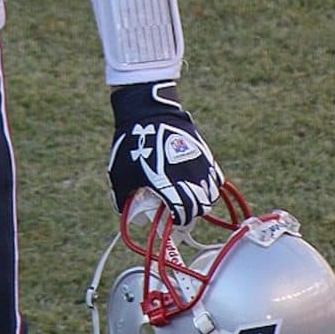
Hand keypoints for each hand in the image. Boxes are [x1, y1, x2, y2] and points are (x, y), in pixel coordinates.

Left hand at [107, 81, 222, 226]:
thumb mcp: (120, 172)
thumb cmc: (133, 144)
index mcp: (170, 188)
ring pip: (210, 192)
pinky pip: (214, 176)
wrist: (148, 113)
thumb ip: (122, 195)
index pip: (183, 215)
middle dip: (190, 210)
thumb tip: (123, 209)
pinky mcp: (205, 153)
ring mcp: (201, 165)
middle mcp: (190, 179)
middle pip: (200, 206)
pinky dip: (208, 182)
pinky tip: (194, 178)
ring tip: (188, 192)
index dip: (177, 221)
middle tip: (178, 205)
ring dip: (201, 197)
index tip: (170, 217)